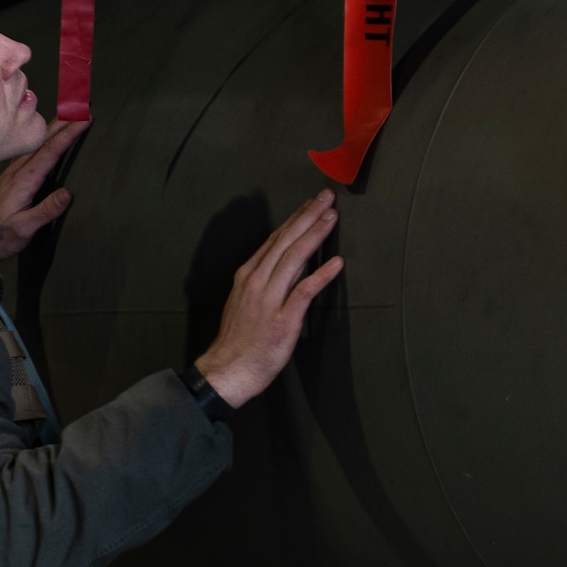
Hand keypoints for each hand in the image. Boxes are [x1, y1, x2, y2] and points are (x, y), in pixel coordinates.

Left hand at [0, 119, 89, 259]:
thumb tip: (68, 193)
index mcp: (25, 179)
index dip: (68, 134)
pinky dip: (42, 138)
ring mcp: (13, 170)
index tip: (84, 120)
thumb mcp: (24, 228)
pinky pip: (30, 149)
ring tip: (69, 116)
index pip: (51, 151)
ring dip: (54, 127)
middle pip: (44, 140)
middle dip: (64, 122)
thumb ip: (45, 211)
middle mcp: (18, 170)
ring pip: (36, 142)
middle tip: (82, 108)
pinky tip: (45, 136)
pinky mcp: (11, 175)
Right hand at [194, 191, 343, 408]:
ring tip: (332, 217)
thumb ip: (266, 282)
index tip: (311, 204)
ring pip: (294, 258)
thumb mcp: (245, 301)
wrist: (228, 369)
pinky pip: (304, 291)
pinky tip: (337, 262)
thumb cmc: (239, 339)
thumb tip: (291, 266)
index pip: (275, 239)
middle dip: (308, 216)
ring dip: (315, 235)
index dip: (295, 219)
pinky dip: (321, 275)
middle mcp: (257, 281)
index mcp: (248, 275)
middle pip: (286, 241)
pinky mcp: (283, 319)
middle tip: (327, 197)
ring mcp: (269, 299)